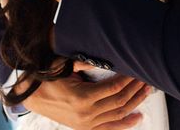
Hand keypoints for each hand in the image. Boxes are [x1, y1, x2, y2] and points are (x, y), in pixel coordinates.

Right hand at [23, 72, 149, 129]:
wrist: (31, 95)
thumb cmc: (48, 77)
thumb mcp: (65, 65)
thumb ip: (86, 61)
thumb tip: (107, 57)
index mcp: (82, 97)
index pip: (114, 87)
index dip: (129, 79)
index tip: (137, 70)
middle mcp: (86, 114)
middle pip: (119, 101)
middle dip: (135, 90)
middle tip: (147, 79)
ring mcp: (86, 124)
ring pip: (118, 115)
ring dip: (135, 103)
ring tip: (146, 93)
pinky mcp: (84, 128)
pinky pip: (109, 128)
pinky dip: (125, 124)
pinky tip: (137, 117)